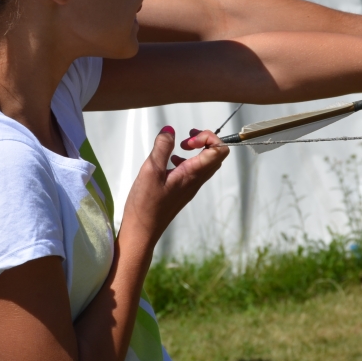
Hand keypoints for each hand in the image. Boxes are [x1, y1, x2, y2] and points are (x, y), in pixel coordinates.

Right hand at [121, 127, 228, 247]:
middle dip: (204, 141)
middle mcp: (197, 180)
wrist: (142, 231)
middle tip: (185, 140)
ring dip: (196, 150)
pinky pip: (194, 171)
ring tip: (178, 148)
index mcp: (193, 174)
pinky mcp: (183, 191)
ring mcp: (191, 187)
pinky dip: (186, 160)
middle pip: (216, 155)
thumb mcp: (151, 170)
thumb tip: (170, 130)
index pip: (219, 151)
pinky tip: (169, 162)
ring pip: (206, 163)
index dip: (208, 137)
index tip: (186, 140)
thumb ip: (162, 148)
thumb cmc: (145, 203)